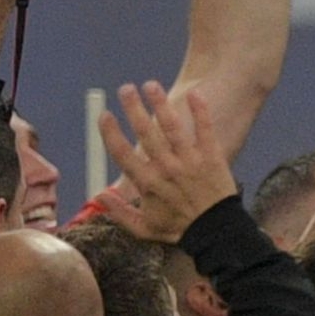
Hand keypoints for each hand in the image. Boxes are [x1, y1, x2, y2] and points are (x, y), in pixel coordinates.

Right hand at [96, 83, 238, 243]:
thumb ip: (118, 212)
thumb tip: (97, 196)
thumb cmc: (178, 228)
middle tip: (125, 88)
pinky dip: (200, 110)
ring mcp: (189, 160)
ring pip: (171, 126)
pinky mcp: (211, 155)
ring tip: (150, 84)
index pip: (122, 152)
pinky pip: (205, 128)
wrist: (216, 231)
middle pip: (144, 133)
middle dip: (132, 108)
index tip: (104, 115)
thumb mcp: (143, 228)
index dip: (110, 132)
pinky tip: (195, 93)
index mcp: (147, 183)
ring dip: (160, 103)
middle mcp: (166, 168)